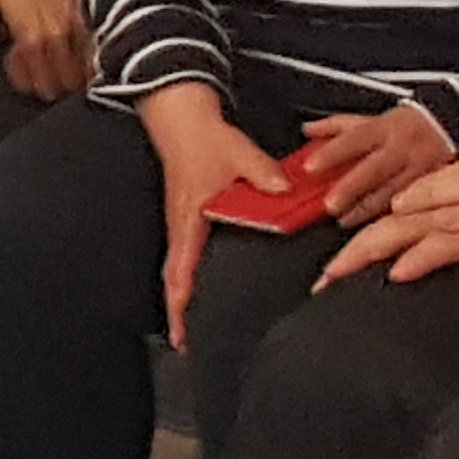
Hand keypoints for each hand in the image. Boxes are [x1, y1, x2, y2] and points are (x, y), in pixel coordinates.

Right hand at [141, 85, 290, 343]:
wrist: (180, 116)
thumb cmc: (203, 137)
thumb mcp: (237, 153)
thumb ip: (264, 175)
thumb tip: (285, 192)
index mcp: (191, 218)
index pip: (181, 271)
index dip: (181, 306)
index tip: (183, 335)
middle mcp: (183, 225)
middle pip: (174, 278)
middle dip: (178, 312)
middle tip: (186, 342)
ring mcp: (184, 221)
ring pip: (178, 267)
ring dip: (183, 295)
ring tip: (193, 321)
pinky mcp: (189, 215)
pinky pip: (186, 254)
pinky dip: (189, 275)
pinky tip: (202, 281)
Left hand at [293, 105, 458, 225]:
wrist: (450, 126)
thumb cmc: (407, 125)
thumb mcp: (373, 117)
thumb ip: (338, 126)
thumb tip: (308, 130)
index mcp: (384, 129)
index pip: (354, 138)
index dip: (331, 153)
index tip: (310, 167)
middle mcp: (401, 149)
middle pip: (373, 169)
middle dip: (350, 189)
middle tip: (329, 205)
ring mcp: (420, 169)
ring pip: (393, 192)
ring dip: (366, 209)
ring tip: (345, 220)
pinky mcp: (434, 187)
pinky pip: (414, 204)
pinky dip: (393, 217)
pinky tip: (377, 228)